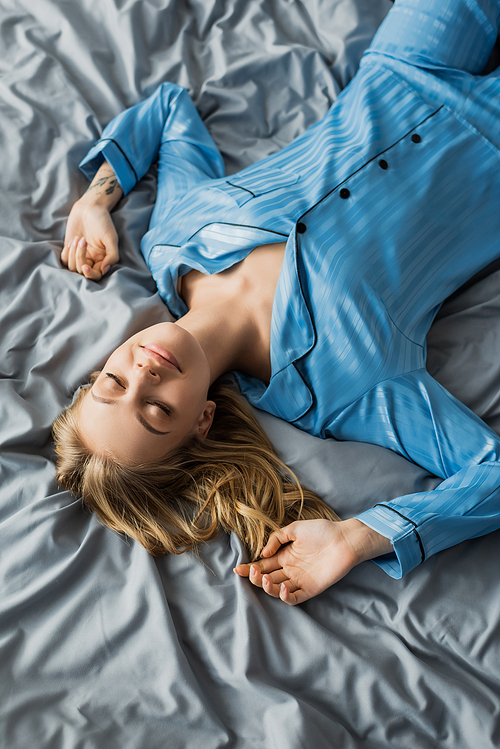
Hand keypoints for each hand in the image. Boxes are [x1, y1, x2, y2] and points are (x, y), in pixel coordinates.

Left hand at [62, 202, 118, 280]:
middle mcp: (92, 260)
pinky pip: (65, 260)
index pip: (96, 276)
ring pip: (72, 267)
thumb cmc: (102, 221)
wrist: (89, 207)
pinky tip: (71, 242)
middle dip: (80, 258)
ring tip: (78, 238)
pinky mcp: (70, 249)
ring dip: (73, 254)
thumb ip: (112, 256)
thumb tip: (104, 271)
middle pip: (82, 272)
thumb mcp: (111, 238)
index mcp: (103, 259)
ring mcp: (80, 255)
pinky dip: (66, 253)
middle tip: (83, 240)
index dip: (90, 274)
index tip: (85, 267)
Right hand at [234, 518, 392, 604]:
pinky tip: (283, 588)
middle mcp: (290, 570)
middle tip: (253, 571)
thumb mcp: (295, 529)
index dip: (250, 568)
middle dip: (255, 577)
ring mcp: (300, 581)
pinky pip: (295, 598)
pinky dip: (286, 596)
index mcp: (285, 556)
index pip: (263, 565)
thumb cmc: (322, 531)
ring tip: (265, 578)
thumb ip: (277, 539)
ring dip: (268, 587)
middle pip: (267, 578)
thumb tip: (262, 553)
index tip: (237, 568)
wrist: (344, 539)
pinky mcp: (311, 589)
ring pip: (277, 590)